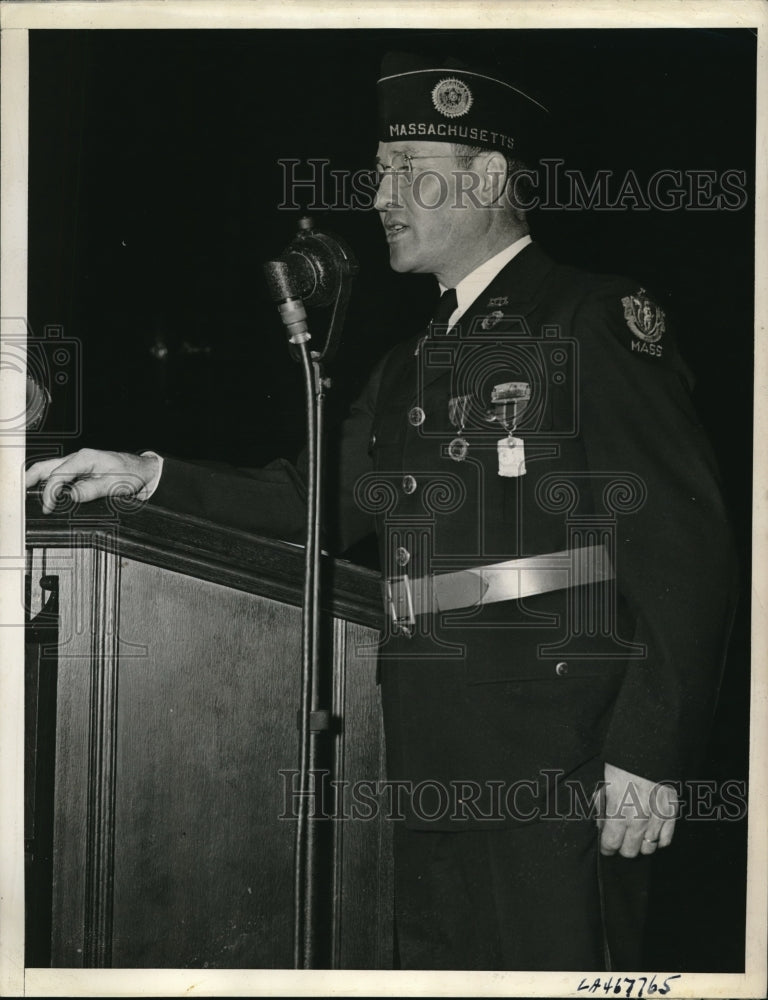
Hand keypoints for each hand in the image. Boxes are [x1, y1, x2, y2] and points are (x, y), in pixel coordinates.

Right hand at [25, 449, 159, 511]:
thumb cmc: (131, 474)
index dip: (50, 493)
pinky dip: (49, 482)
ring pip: (50, 469)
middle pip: (47, 466)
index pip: (58, 475)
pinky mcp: (81, 470)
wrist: (143, 471)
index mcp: (85, 458)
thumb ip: (92, 490)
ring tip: (27, 493)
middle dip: (31, 478)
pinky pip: (60, 474)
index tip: (48, 507)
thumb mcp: (114, 485)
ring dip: (38, 480)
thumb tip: (72, 495)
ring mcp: (78, 463)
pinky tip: (45, 492)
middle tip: (21, 493)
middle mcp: (79, 458)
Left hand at [597, 762, 677, 857]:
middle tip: (619, 839)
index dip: (606, 847)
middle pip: (630, 851)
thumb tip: (602, 825)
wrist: (649, 747)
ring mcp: (657, 817)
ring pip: (648, 849)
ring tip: (635, 835)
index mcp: (619, 810)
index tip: (606, 845)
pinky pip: (666, 840)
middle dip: (621, 847)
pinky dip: (658, 840)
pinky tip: (651, 833)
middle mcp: (639, 818)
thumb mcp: (604, 783)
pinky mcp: (672, 813)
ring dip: (640, 844)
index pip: (611, 843)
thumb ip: (602, 807)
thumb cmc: (623, 763)